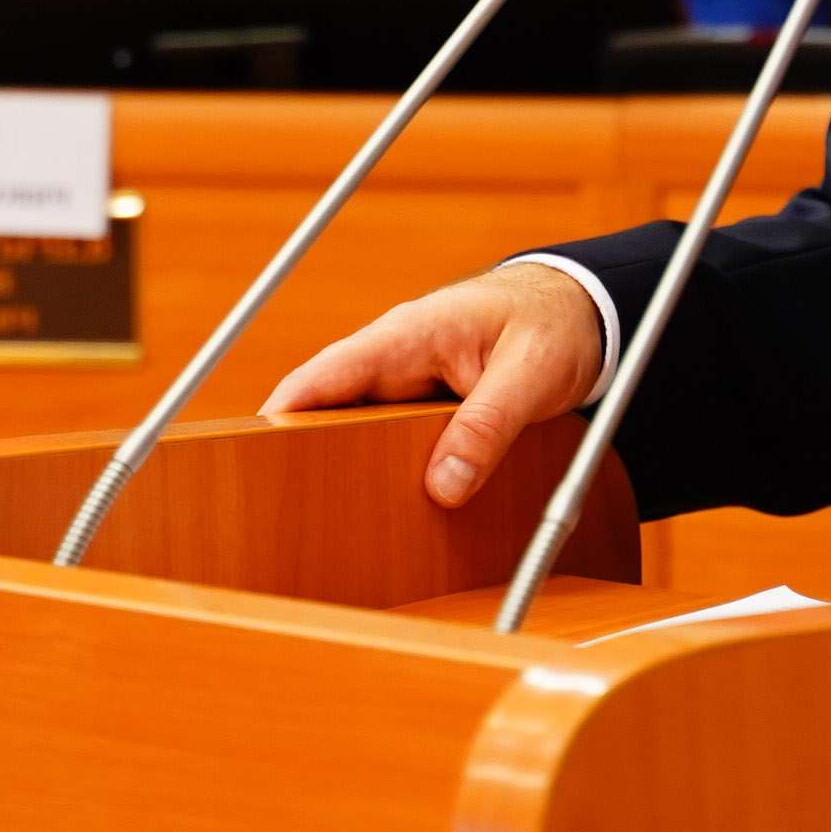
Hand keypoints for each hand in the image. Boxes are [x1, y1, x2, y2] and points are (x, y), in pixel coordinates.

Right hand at [259, 264, 605, 507]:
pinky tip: (382, 509)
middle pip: (330, 410)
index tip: (250, 457)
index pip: (326, 373)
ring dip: (347, 468)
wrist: (580, 307)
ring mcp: (407, 381)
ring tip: (329, 524)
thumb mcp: (531, 374)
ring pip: (358, 429)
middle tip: (286, 513)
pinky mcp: (423, 404)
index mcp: (409, 334)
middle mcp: (396, 356)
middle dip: (305, 454)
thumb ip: (488, 427)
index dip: (283, 413)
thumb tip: (443, 487)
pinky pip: (388, 438)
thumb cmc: (554, 324)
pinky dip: (381, 467)